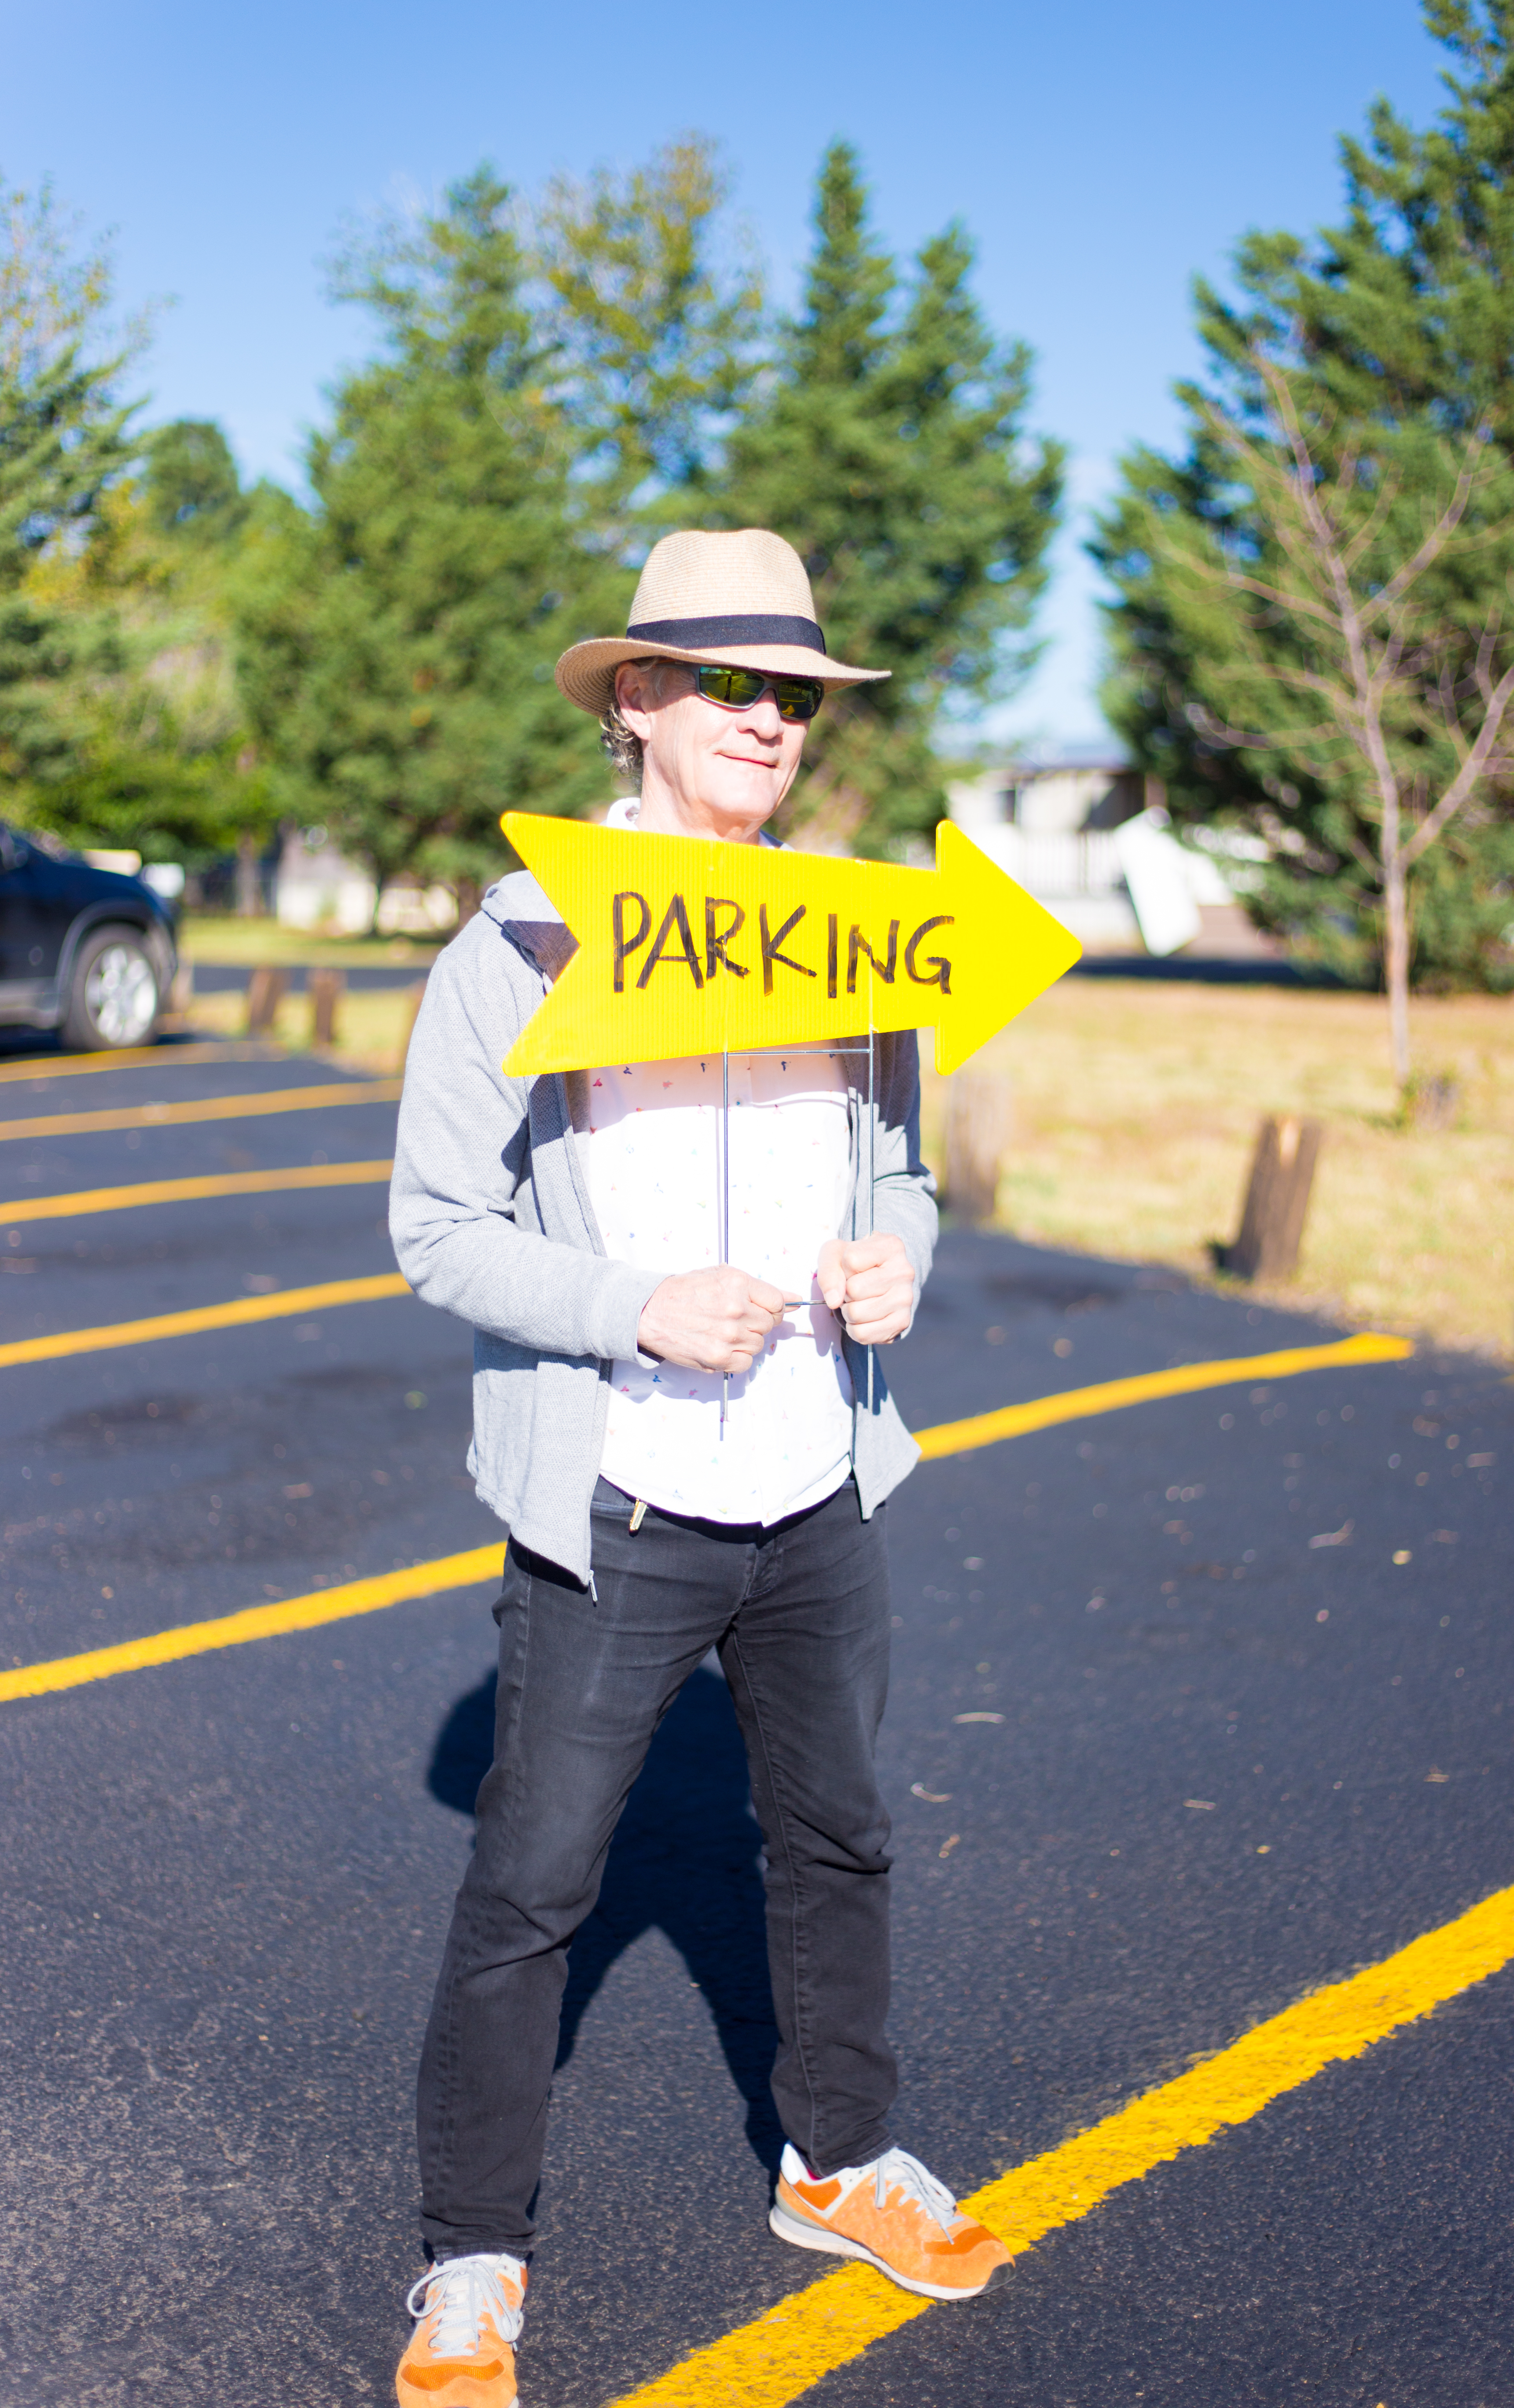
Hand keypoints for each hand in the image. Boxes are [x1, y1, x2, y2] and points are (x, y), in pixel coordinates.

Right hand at [637, 1265, 787, 1374]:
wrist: (650, 1312)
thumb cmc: (683, 1292)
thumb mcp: (721, 1276)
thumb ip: (760, 1289)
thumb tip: (794, 1300)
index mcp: (738, 1284)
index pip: (778, 1302)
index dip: (771, 1308)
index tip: (761, 1310)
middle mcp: (736, 1309)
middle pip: (769, 1324)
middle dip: (755, 1323)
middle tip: (732, 1319)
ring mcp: (728, 1336)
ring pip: (758, 1344)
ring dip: (745, 1340)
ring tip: (722, 1331)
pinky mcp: (719, 1358)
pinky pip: (745, 1363)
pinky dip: (736, 1358)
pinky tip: (720, 1345)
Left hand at [816, 1233, 914, 1346]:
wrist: (878, 1280)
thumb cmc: (855, 1264)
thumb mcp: (836, 1254)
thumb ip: (828, 1270)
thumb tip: (833, 1301)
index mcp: (891, 1246)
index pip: (851, 1260)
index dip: (843, 1267)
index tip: (853, 1268)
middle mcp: (904, 1272)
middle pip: (854, 1289)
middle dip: (845, 1292)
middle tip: (855, 1288)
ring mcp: (906, 1299)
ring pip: (856, 1313)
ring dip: (848, 1311)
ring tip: (859, 1301)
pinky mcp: (902, 1322)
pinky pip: (863, 1334)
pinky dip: (854, 1328)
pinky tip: (863, 1317)